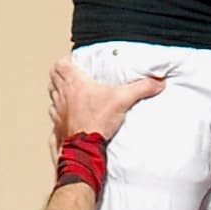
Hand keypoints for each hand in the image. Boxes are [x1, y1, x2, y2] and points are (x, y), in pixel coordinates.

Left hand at [51, 59, 165, 147]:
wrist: (85, 147)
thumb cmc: (98, 121)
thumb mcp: (123, 99)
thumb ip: (141, 88)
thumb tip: (158, 82)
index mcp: (74, 83)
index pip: (60, 65)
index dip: (65, 62)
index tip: (74, 62)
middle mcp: (62, 95)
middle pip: (53, 78)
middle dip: (60, 76)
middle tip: (71, 77)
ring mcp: (58, 111)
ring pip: (52, 96)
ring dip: (58, 94)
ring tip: (68, 94)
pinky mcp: (58, 126)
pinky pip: (54, 116)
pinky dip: (59, 113)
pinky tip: (67, 115)